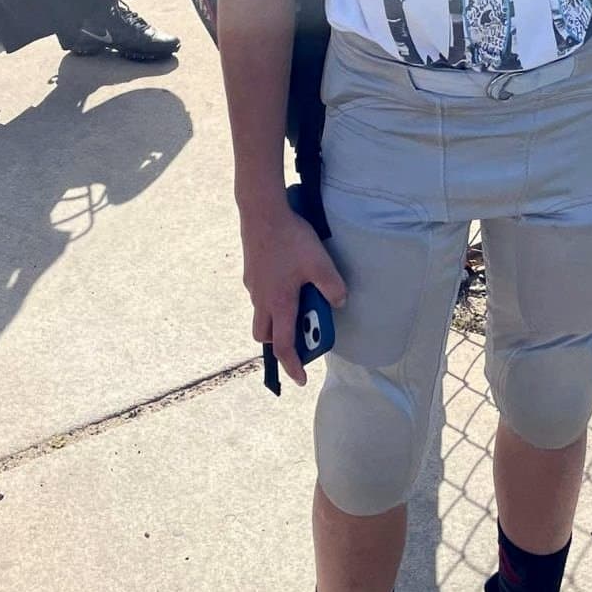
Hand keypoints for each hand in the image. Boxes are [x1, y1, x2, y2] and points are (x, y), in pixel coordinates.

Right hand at [241, 205, 347, 387]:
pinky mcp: (252, 271)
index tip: (300, 378)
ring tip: (297, 302)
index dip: (292, 365)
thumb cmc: (290, 239)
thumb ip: (332, 287)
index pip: (283, 346)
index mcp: (279, 303)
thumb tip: (340, 302)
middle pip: (265, 334)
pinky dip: (272, 296)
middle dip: (279, 343)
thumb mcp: (319, 263)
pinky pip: (261, 294)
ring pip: (261, 313)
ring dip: (276, 317)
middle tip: (298, 336)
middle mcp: (262, 299)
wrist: (262, 212)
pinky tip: (287, 276)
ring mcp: (254, 285)